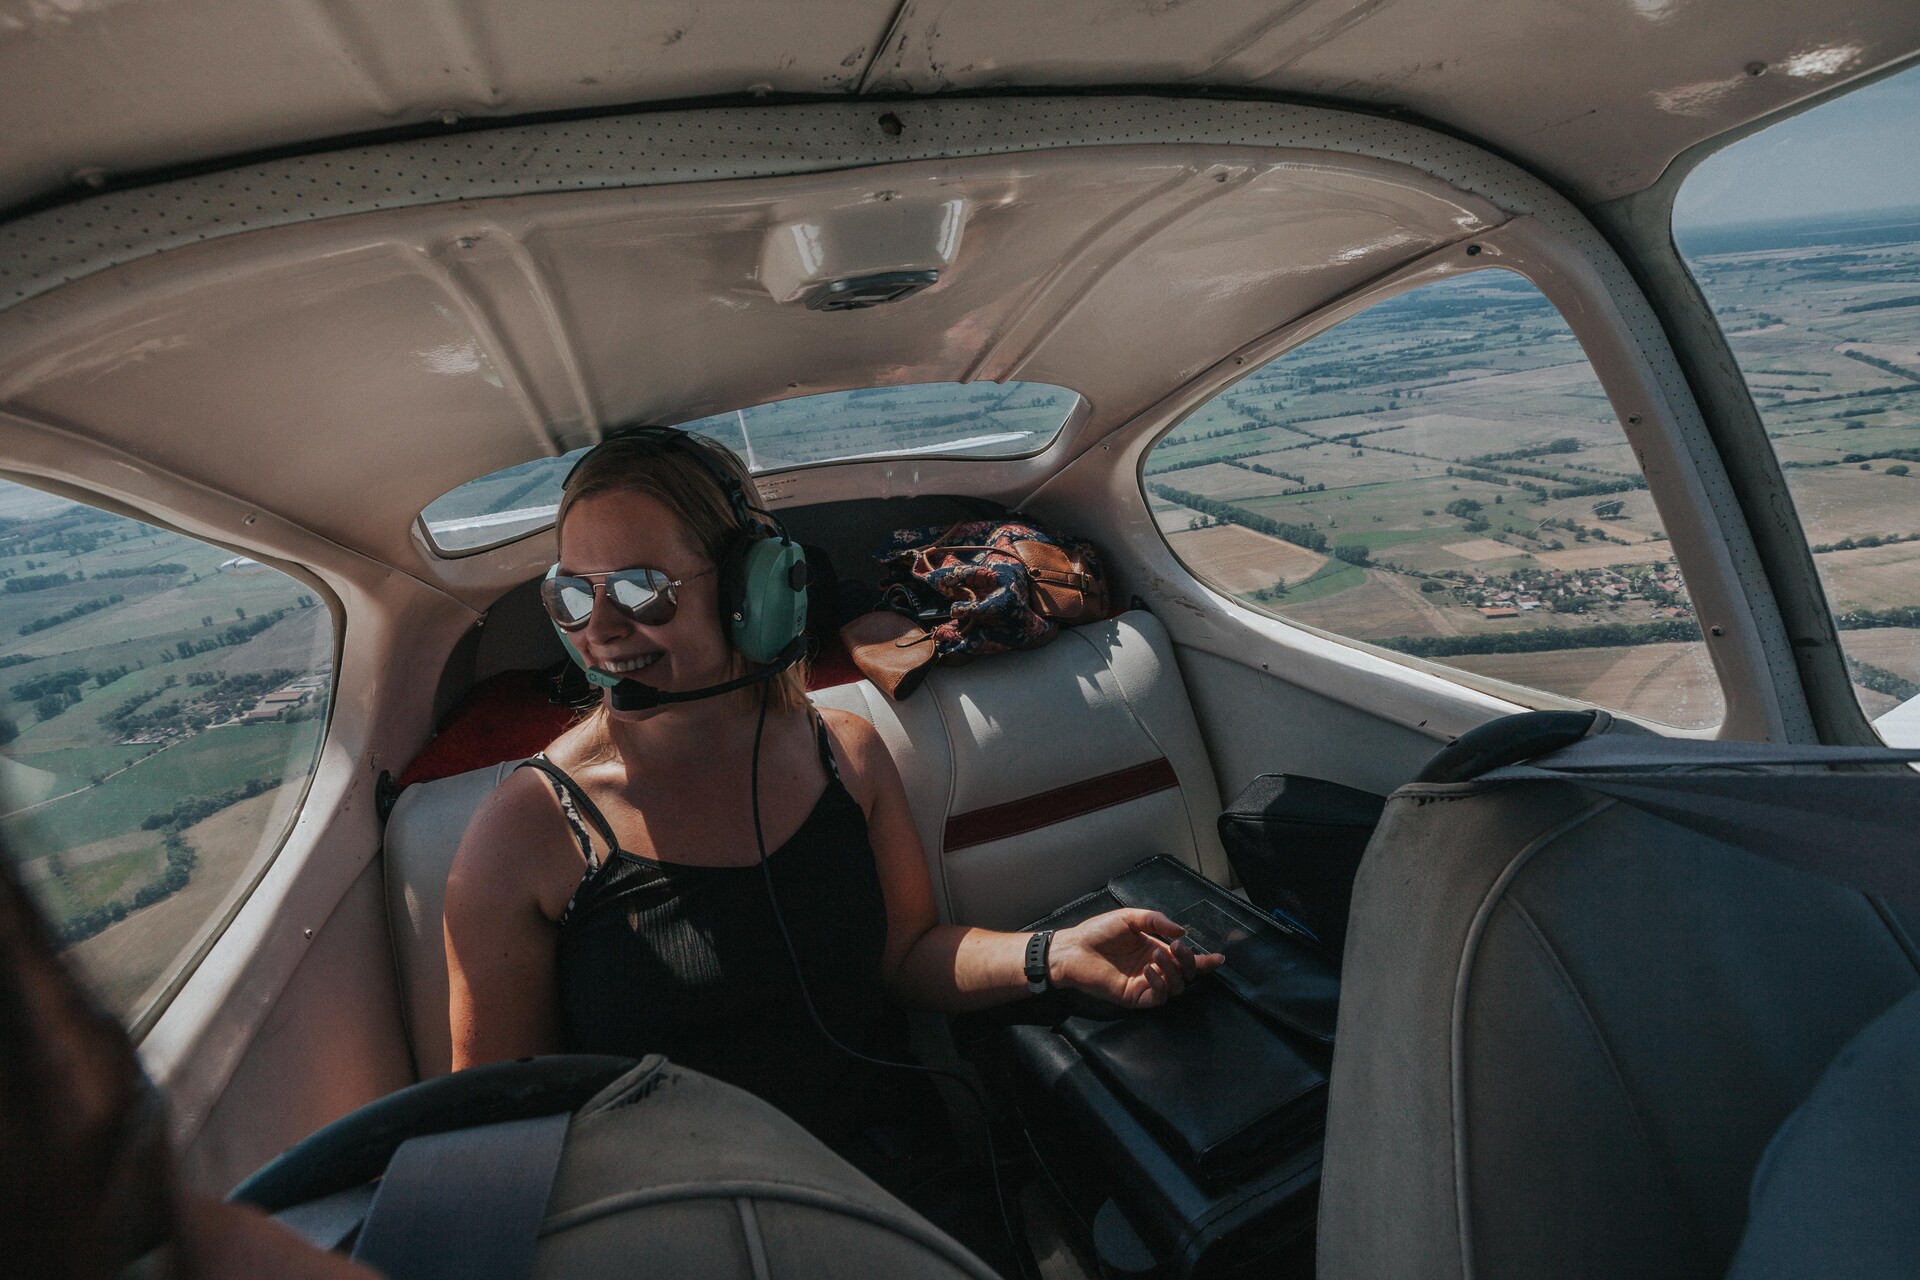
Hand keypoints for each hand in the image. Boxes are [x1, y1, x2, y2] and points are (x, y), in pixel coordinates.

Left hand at [1049, 909, 1224, 1008]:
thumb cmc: (1098, 932)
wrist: (1073, 948)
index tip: (1218, 958)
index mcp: (1155, 949)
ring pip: (1176, 987)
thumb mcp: (1130, 918)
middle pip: (1185, 974)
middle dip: (1189, 962)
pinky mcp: (1135, 997)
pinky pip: (1158, 996)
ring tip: (1157, 956)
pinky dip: (1160, 984)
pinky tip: (1149, 970)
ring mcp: (1145, 984)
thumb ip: (1156, 922)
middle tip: (1179, 948)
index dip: (1203, 961)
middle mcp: (1154, 968)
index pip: (1184, 959)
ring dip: (1173, 971)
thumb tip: (1182, 932)